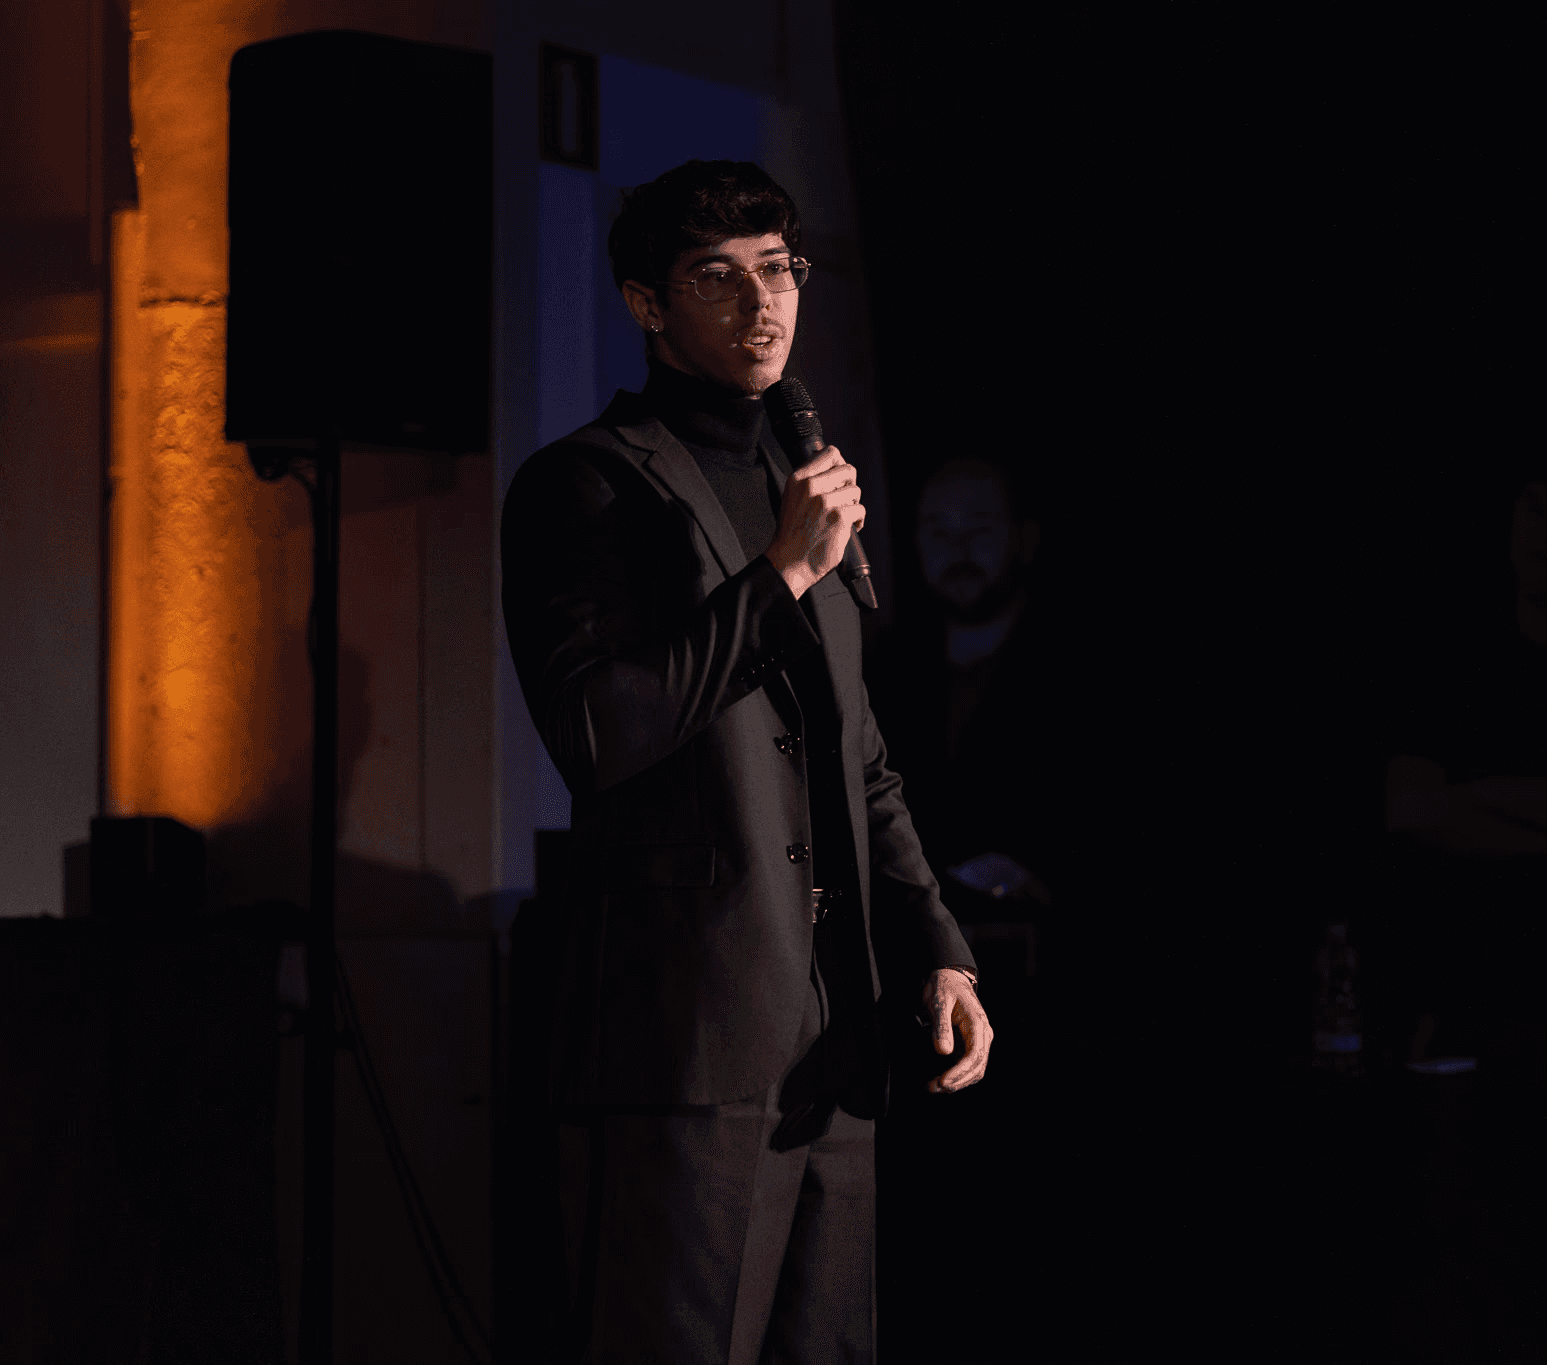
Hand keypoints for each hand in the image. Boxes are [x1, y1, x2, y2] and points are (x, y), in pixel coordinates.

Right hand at [765, 446, 864, 599]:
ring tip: (842, 517)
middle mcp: (812, 486)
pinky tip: (847, 528)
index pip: (831, 453)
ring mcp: (826, 501)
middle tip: (843, 500)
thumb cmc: (793, 533)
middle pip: (848, 470)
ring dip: (853, 505)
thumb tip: (836, 468)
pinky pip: (860, 509)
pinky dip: (858, 521)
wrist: (789, 562)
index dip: (840, 465)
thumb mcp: (793, 497)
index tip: (840, 478)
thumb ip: (811, 480)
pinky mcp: (839, 517)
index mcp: (799, 478)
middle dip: (849, 485)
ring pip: (855, 491)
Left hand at [923, 968, 992, 1093]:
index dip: (960, 1072)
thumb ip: (941, 1026)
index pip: (975, 1056)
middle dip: (957, 1081)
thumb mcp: (939, 1003)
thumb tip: (943, 1051)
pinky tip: (941, 1079)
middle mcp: (983, 1034)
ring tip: (934, 1086)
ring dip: (958, 1082)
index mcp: (978, 1024)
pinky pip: (968, 1065)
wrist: (950, 977)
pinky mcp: (971, 1044)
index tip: (943, 1081)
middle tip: (934, 1087)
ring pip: (975, 1070)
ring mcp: (979, 1040)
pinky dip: (957, 1076)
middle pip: (977, 1067)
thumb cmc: (945, 987)